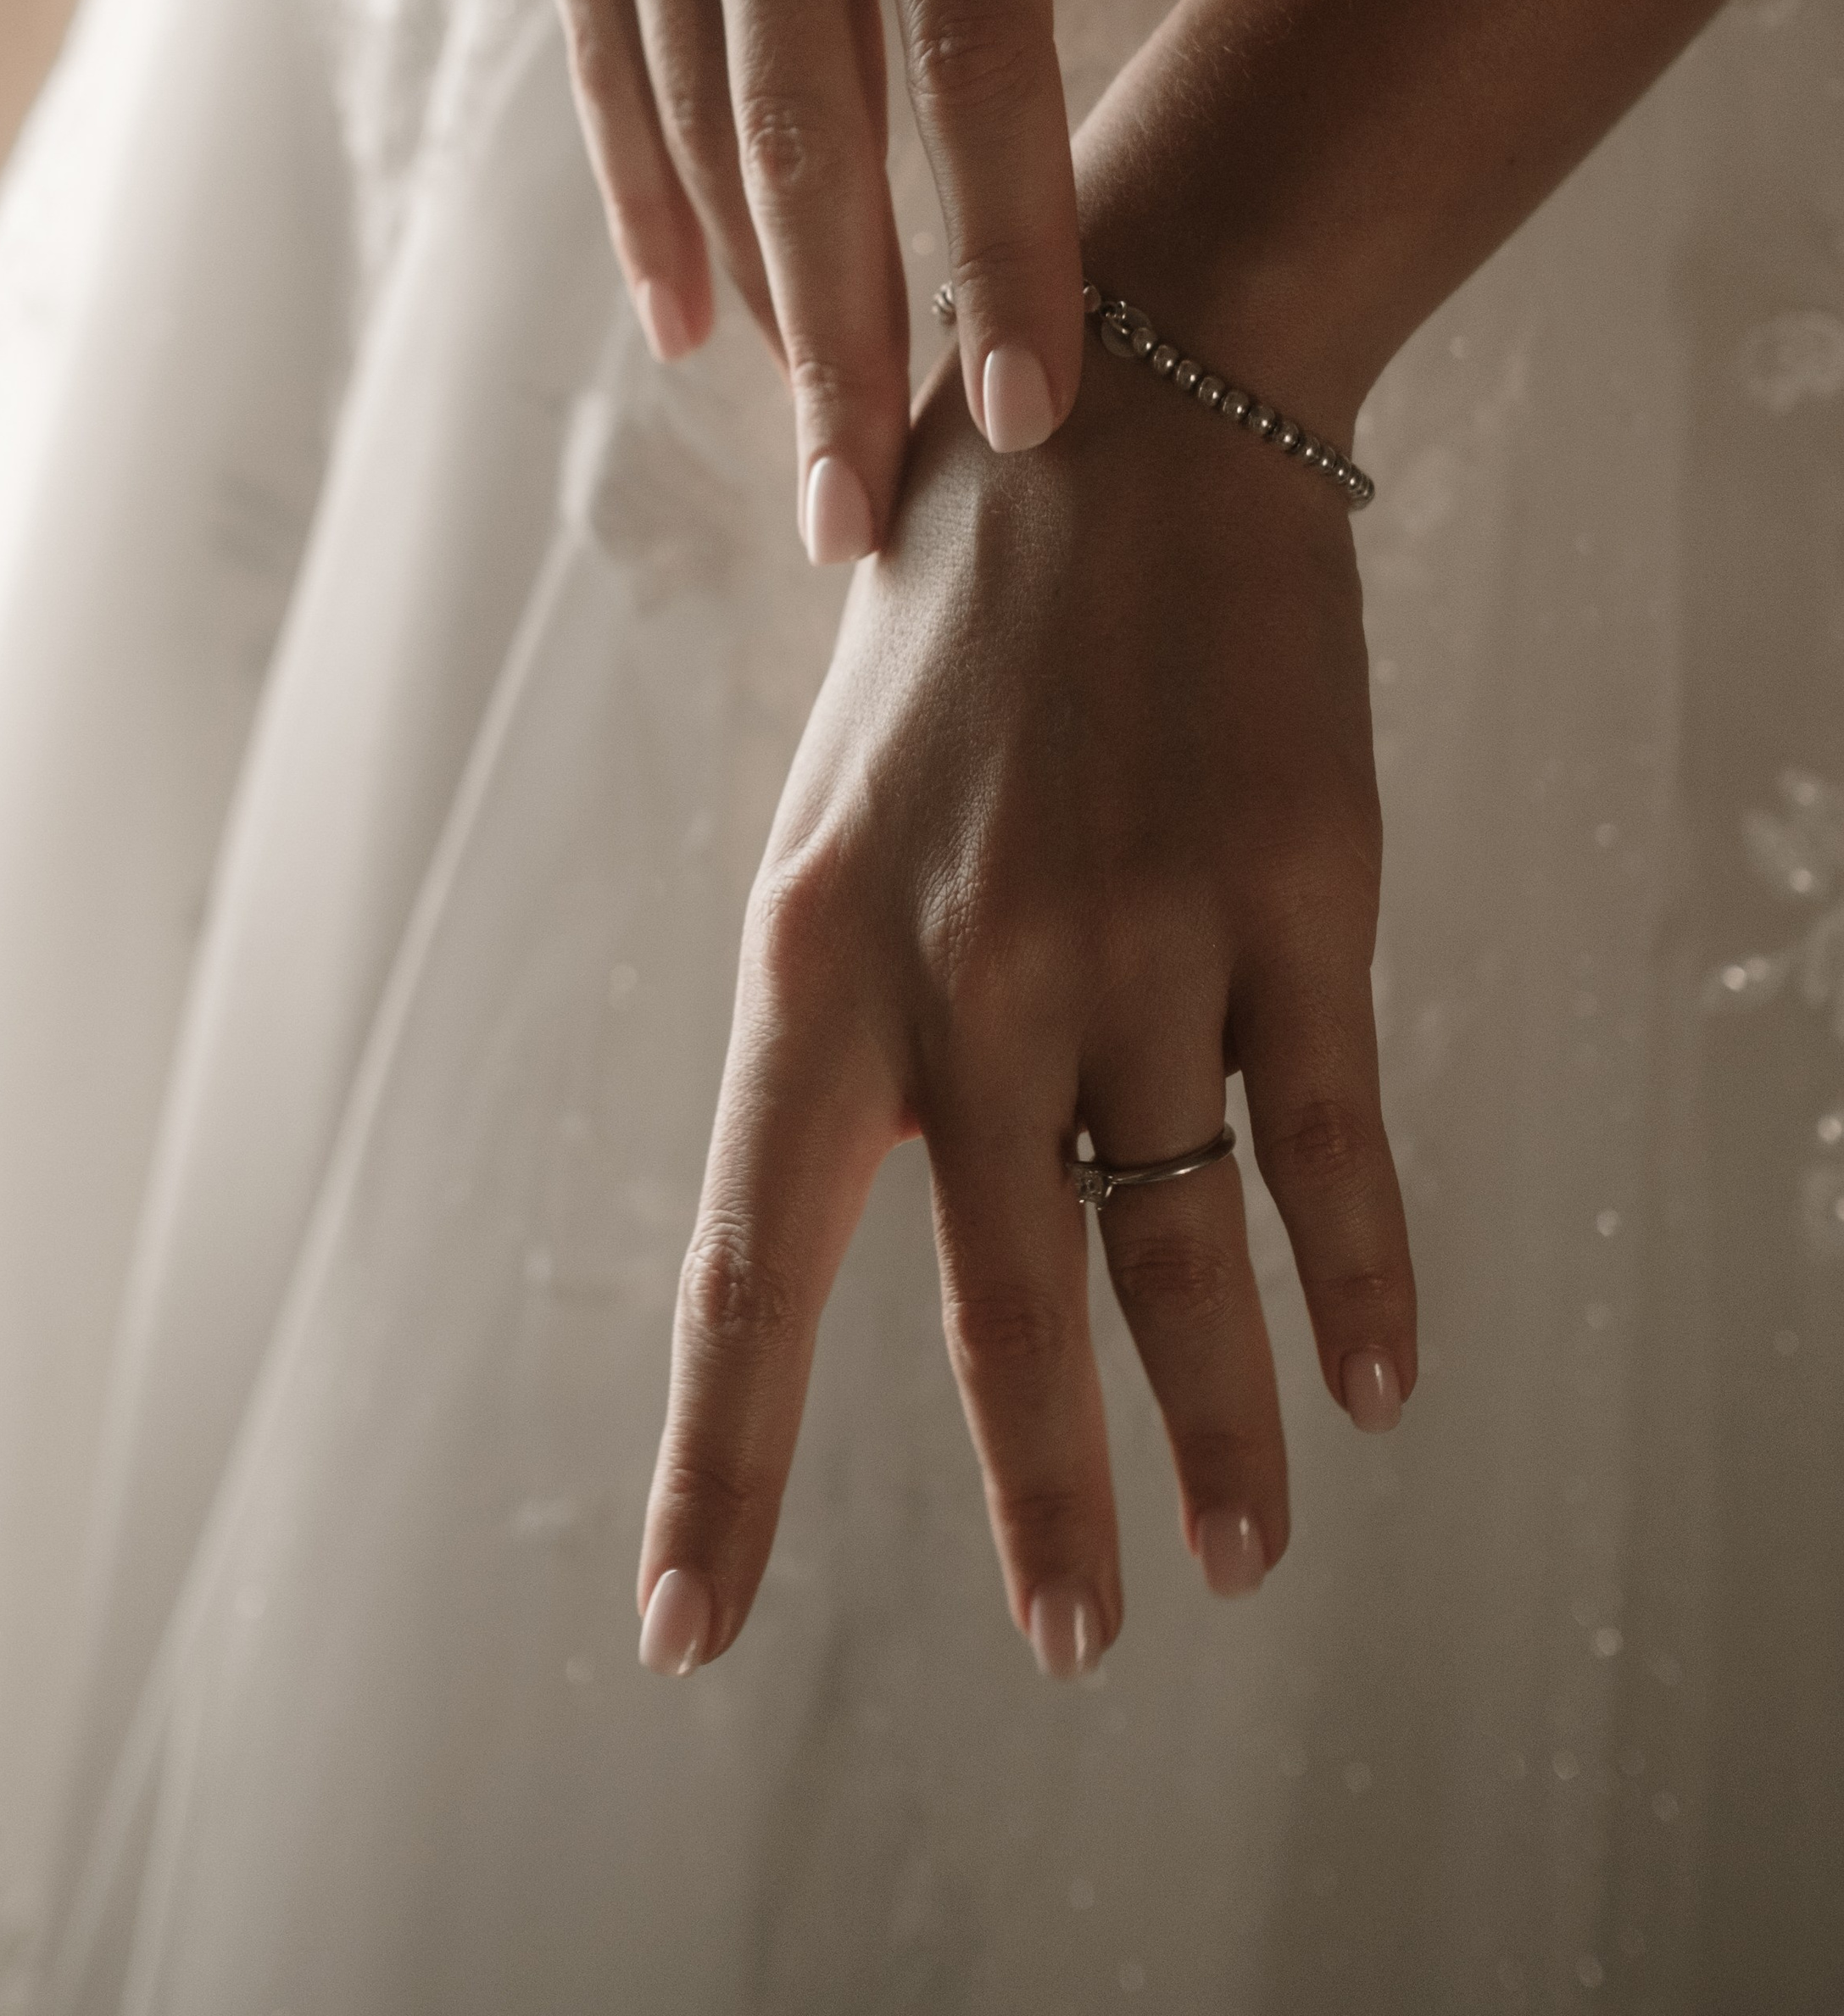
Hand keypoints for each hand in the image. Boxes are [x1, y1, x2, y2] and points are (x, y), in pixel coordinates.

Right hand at [484, 0, 1377, 563]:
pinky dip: (643, 199)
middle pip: (809, 121)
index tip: (1040, 400)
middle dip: (851, 340)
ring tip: (818, 449)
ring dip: (758, 301)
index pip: (974, 38)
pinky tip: (686, 320)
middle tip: (877, 518)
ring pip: (698, 112)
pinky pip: (602, 58)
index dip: (1004, 235)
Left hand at [632, 324, 1414, 1675]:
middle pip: (997, 1303)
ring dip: (1214, 1426)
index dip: (721, 1466)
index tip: (685, 1630)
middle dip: (1039, 1495)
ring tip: (1232, 1561)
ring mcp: (1142, 937)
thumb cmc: (954, 629)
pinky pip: (1327, 1139)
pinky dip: (1357, 1273)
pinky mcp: (1295, 894)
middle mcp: (969, 972)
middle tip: (1073, 1644)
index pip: (750, 1267)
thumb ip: (845, 1019)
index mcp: (815, 957)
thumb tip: (853, 1214)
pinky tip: (1376, 1377)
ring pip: (1179, 1248)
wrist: (1123, 416)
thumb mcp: (836, 816)